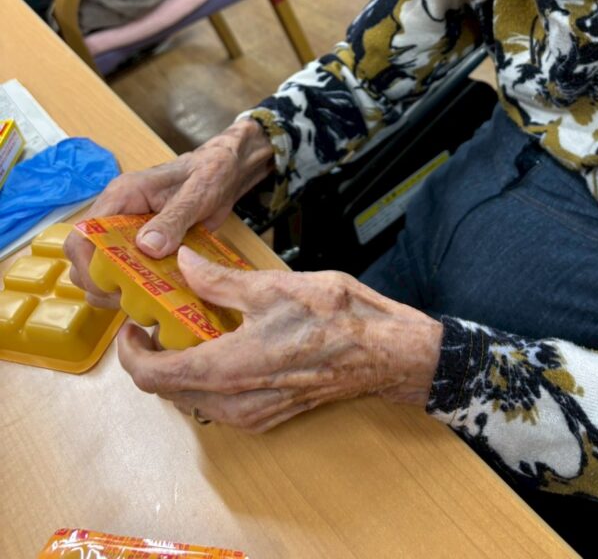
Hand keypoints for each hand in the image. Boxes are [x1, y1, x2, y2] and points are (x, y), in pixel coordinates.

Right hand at [65, 120, 273, 306]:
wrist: (227, 171)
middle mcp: (118, 214)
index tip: (110, 287)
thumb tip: (147, 247)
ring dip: (114, 288)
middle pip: (85, 256)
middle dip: (99, 282)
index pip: (84, 234)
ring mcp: (128, 231)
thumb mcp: (197, 194)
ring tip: (141, 302)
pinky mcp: (143, 245)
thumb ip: (173, 219)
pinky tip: (155, 296)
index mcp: (122, 196)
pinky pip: (126, 269)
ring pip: (101, 267)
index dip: (89, 264)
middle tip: (128, 300)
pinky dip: (134, 286)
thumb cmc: (211, 173)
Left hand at [117, 247, 443, 430]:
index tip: (133, 324)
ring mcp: (252, 415)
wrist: (385, 351)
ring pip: (193, 399)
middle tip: (159, 320)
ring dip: (181, 368)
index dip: (130, 353)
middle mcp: (233, 403)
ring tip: (190, 328)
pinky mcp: (269, 417)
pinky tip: (224, 345)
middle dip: (154, 357)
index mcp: (227, 368)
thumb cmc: (336, 316)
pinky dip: (207, 378)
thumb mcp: (273, 286)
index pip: (153, 376)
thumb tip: (183, 263)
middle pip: (168, 391)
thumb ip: (219, 280)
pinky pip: (219, 404)